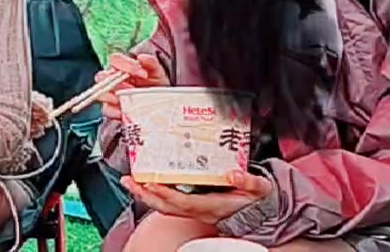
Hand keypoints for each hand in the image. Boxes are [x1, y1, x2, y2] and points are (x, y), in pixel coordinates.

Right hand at [96, 52, 170, 120]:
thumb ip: (151, 63)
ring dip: (112, 97)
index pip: (115, 59)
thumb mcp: (157, 73)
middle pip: (101, 76)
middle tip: (130, 88)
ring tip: (125, 101)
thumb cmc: (155, 85)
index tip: (143, 74)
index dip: (126, 64)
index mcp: (122, 66)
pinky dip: (115, 111)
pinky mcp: (112, 110)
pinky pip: (107, 110)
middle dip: (114, 82)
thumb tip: (142, 58)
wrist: (162, 104)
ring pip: (101, 93)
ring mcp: (110, 94)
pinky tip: (124, 112)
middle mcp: (112, 79)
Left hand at [122, 170, 272, 224]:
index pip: (184, 202)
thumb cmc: (255, 200)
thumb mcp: (260, 189)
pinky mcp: (192, 207)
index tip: (152, 183)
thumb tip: (234, 174)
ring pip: (164, 207)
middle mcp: (199, 210)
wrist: (258, 214)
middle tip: (130, 181)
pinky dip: (154, 195)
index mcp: (213, 205)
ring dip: (145, 195)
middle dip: (146, 195)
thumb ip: (249, 182)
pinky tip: (144, 184)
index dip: (167, 194)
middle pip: (167, 207)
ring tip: (130, 181)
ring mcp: (194, 210)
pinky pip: (168, 204)